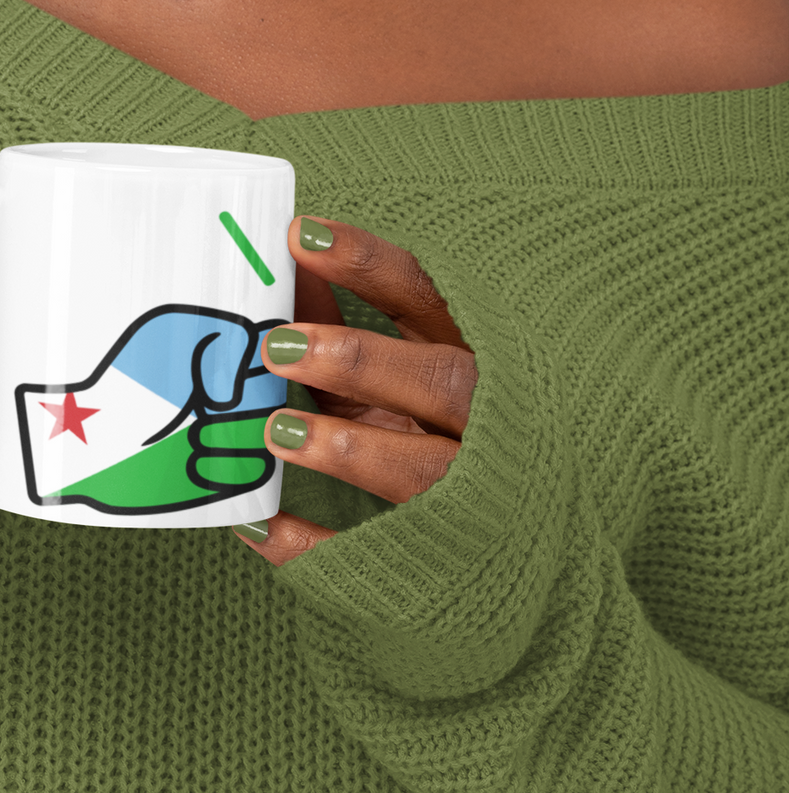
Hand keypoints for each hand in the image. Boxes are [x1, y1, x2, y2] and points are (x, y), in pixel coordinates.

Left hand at [234, 217, 475, 565]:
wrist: (532, 533)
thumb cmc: (453, 424)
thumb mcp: (410, 366)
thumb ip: (352, 328)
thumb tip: (283, 279)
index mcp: (476, 353)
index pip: (425, 296)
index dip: (365, 264)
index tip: (299, 237)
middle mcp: (487, 419)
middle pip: (442, 383)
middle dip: (360, 362)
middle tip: (280, 345)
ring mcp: (474, 491)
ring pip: (423, 470)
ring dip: (347, 449)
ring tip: (275, 432)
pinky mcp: (442, 554)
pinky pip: (380, 555)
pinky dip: (317, 545)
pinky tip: (260, 523)